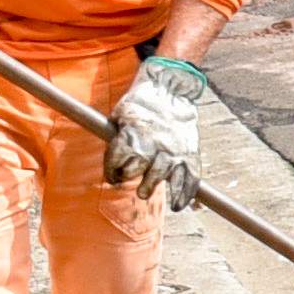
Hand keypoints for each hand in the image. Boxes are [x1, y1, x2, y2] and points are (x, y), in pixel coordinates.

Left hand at [103, 55, 210, 206]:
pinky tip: (180, 204)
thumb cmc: (141, 101)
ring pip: (161, 176)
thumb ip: (116, 132)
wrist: (170, 89)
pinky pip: (190, 178)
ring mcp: (173, 150)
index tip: (113, 177)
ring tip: (144, 193)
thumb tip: (103, 145)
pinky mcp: (190, 152)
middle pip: (138, 171)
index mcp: (132, 134)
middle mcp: (152, 144)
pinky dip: (186, 193)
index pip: (116, 160)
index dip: (111, 171)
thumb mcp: (121, 112)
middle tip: (131, 185)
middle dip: (130, 178)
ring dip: (151, 186)